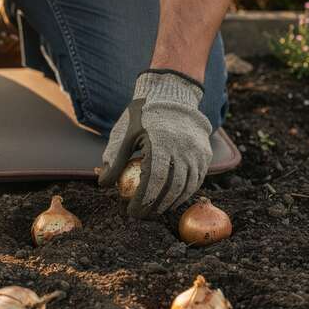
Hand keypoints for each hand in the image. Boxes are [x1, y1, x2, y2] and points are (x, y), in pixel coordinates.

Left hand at [97, 71, 211, 217]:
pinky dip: (186, 192)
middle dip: (155, 206)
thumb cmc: (143, 114)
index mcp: (160, 144)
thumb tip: (103, 184)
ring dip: (171, 203)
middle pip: (171, 188)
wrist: (171, 92)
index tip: (131, 211)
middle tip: (142, 215)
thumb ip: (116, 159)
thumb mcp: (126, 134)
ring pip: (187, 186)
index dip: (142, 200)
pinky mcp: (204, 153)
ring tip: (156, 211)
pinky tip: (173, 199)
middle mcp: (182, 149)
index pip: (153, 181)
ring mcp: (196, 152)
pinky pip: (197, 179)